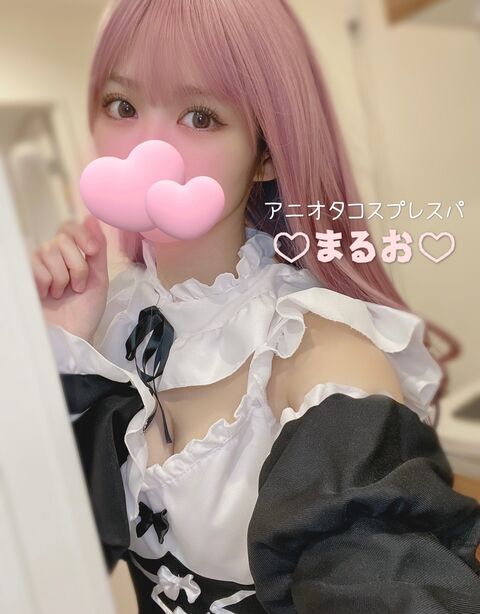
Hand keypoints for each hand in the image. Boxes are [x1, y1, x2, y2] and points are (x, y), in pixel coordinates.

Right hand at [30, 214, 108, 342]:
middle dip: (76, 266)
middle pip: (62, 239)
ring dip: (62, 278)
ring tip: (61, 295)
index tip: (92, 251)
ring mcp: (36, 265)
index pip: (68, 227)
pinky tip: (46, 296)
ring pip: (49, 251)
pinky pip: (35, 265)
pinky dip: (46, 283)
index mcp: (70, 254)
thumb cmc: (85, 311)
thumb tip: (91, 218)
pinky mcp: (24, 276)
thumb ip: (97, 250)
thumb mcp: (98, 279)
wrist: (72, 335)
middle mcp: (51, 256)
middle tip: (76, 287)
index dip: (81, 234)